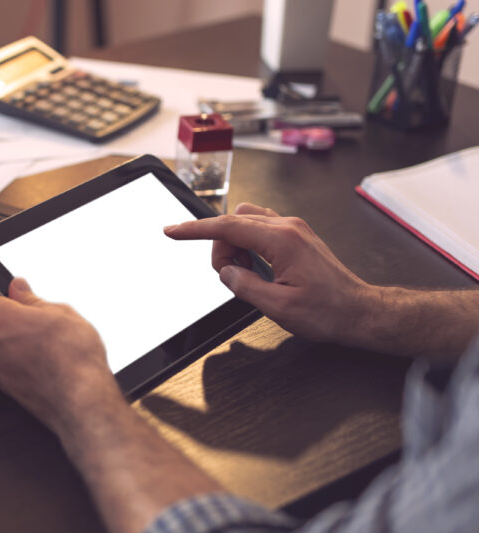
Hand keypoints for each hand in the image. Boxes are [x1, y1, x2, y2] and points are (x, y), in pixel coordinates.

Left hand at [0, 276, 120, 433]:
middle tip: (35, 316)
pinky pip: (6, 364)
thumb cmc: (73, 359)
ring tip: (47, 343)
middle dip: (9, 316)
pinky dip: (20, 360)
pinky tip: (45, 361)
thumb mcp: (59, 312)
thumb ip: (31, 299)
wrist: (82, 402)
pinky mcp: (4, 388)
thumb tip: (19, 290)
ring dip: (15, 340)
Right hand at [163, 203, 371, 343]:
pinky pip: (259, 227)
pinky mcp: (296, 235)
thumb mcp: (278, 307)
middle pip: (233, 222)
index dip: (195, 230)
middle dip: (221, 248)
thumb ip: (244, 285)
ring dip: (234, 244)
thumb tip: (227, 272)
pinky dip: (247, 243)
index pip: (227, 227)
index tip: (173, 231)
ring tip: (245, 273)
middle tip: (231, 277)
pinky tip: (255, 266)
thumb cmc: (328, 312)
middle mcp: (287, 227)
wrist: (359, 312)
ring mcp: (293, 228)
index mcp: (282, 241)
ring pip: (245, 221)